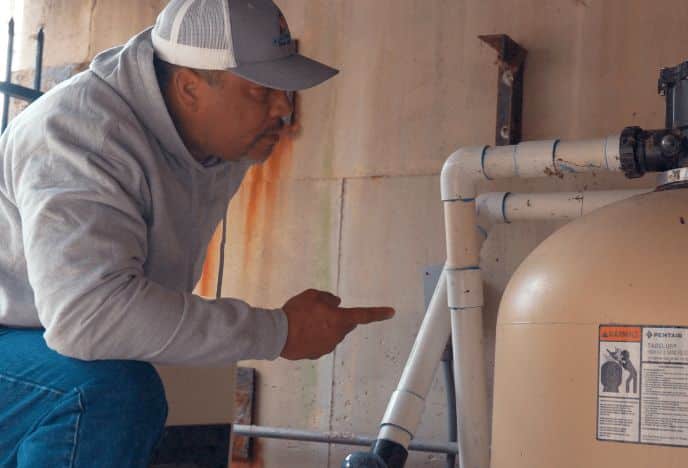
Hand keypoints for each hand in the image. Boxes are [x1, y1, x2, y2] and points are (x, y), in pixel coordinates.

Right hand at [280, 289, 394, 359]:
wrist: (277, 335)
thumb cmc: (296, 312)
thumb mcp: (312, 295)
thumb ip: (328, 298)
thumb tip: (336, 303)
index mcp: (340, 319)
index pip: (364, 315)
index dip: (378, 313)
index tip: (391, 312)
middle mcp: (337, 335)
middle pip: (344, 325)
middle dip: (337, 319)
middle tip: (319, 312)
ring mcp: (327, 347)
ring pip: (332, 334)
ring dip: (324, 328)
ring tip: (304, 322)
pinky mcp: (316, 354)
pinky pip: (320, 343)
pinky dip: (314, 337)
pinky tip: (300, 332)